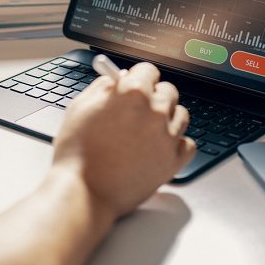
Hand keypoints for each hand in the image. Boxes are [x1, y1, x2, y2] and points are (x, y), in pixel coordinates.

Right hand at [50, 62, 196, 221]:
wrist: (83, 193)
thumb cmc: (76, 154)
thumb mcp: (80, 108)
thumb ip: (102, 87)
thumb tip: (116, 80)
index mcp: (133, 94)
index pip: (148, 70)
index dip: (138, 76)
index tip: (136, 82)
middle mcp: (155, 112)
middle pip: (168, 91)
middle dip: (154, 95)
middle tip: (138, 108)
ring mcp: (167, 138)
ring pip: (181, 114)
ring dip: (167, 117)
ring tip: (147, 129)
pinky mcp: (173, 162)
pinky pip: (188, 144)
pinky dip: (177, 143)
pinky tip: (161, 145)